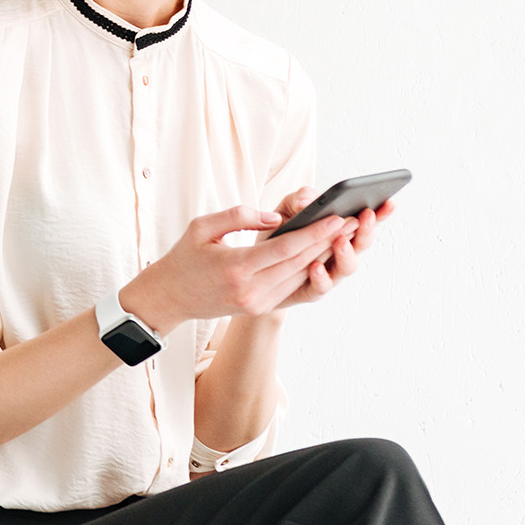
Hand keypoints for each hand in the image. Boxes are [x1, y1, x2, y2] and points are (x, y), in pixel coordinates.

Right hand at [119, 200, 358, 332]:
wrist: (169, 298)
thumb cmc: (184, 258)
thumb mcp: (202, 227)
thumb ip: (239, 216)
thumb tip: (276, 218)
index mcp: (236, 268)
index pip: (286, 249)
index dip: (315, 233)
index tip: (338, 218)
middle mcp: (250, 290)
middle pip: (300, 264)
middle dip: (329, 242)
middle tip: (354, 221)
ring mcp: (256, 303)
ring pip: (300, 276)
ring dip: (325, 256)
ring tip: (346, 234)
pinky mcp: (259, 308)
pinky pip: (291, 286)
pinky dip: (309, 268)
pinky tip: (323, 252)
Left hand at [269, 186, 397, 311]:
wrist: (259, 266)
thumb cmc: (279, 233)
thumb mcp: (287, 209)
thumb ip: (299, 199)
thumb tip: (307, 202)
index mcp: (340, 231)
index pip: (366, 221)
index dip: (380, 213)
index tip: (388, 201)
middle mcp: (340, 253)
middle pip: (362, 244)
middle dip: (366, 230)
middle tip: (365, 216)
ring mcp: (330, 273)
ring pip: (347, 267)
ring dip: (346, 253)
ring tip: (340, 240)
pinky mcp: (311, 290)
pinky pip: (320, 287)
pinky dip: (321, 277)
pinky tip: (315, 266)